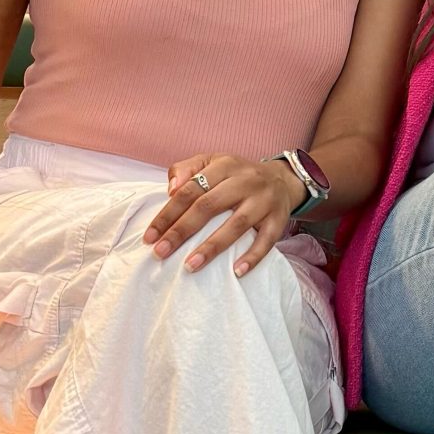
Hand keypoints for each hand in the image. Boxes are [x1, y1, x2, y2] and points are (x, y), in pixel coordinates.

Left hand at [147, 154, 297, 274]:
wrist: (283, 179)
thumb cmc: (237, 175)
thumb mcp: (212, 162)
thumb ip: (187, 170)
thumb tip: (170, 190)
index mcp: (225, 165)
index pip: (190, 190)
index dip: (168, 214)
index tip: (150, 236)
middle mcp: (245, 181)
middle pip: (209, 206)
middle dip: (181, 231)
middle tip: (161, 253)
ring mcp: (264, 200)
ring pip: (236, 224)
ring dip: (212, 247)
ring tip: (190, 266)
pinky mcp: (279, 219)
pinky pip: (267, 240)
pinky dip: (253, 256)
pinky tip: (237, 271)